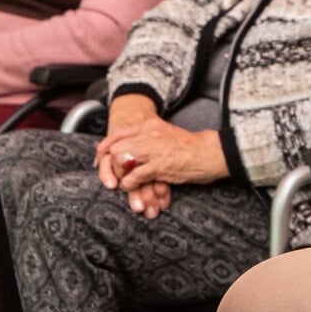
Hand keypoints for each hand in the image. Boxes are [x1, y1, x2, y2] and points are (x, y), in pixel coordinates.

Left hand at [101, 116, 227, 193]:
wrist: (210, 152)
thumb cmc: (190, 147)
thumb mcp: (165, 135)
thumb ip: (147, 139)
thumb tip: (130, 150)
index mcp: (149, 125)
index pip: (117, 133)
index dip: (105, 147)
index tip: (100, 158)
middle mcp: (148, 133)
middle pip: (116, 147)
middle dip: (110, 163)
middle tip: (112, 175)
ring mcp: (153, 149)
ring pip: (122, 159)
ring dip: (120, 174)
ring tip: (124, 182)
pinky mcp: (158, 165)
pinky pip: (134, 176)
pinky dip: (129, 184)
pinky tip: (132, 187)